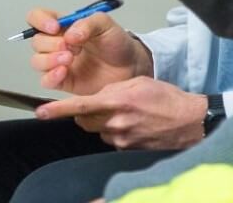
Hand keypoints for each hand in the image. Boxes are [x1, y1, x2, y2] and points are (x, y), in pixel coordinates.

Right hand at [28, 10, 151, 94]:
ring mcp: (59, 63)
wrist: (131, 67)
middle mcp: (58, 43)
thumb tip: (69, 35)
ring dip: (49, 59)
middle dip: (50, 43)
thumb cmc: (117, 43)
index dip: (40, 20)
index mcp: (64, 26)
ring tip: (69, 59)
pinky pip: (45, 81)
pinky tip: (63, 72)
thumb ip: (88, 24)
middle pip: (37, 41)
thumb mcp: (106, 25)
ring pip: (37, 61)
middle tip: (70, 47)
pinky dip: (51, 76)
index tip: (54, 27)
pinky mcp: (63, 81)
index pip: (38, 17)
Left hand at [36, 76, 208, 149]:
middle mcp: (117, 122)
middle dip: (84, 113)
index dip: (58, 109)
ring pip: (98, 130)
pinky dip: (117, 131)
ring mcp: (122, 139)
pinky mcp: (128, 150)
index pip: (80, 106)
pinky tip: (134, 125)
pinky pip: (112, 140)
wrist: (191, 122)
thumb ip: (113, 89)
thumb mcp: (139, 82)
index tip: (41, 111)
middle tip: (101, 104)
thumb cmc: (168, 99)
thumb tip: (97, 98)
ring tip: (127, 113)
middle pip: (84, 121)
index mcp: (118, 101)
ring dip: (104, 121)